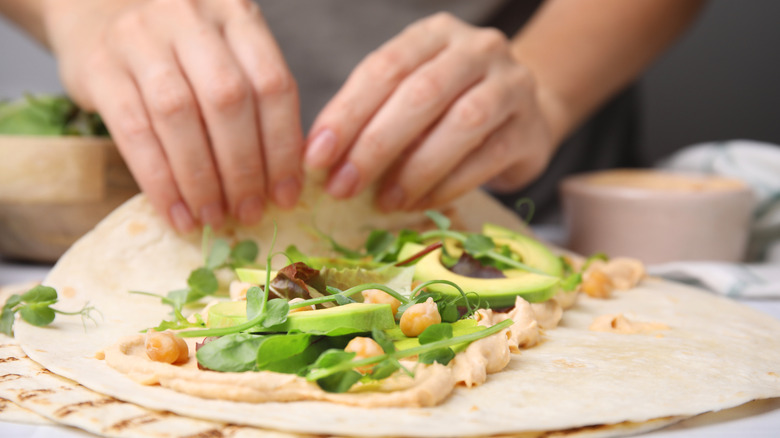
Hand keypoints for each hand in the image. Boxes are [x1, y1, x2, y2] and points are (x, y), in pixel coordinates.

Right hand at [43, 0, 303, 230]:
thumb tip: (283, 180)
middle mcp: (190, 18)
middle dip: (243, 168)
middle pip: (228, 101)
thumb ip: (254, 100)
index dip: (283, 147)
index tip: (286, 194)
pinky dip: (160, 182)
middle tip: (249, 212)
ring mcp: (141, 38)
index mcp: (236, 15)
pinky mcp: (99, 67)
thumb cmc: (178, 49)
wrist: (98, 9)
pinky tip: (177, 213)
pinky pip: (135, 132)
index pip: (272, 84)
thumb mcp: (224, 54)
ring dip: (202, 179)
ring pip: (180, 116)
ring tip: (213, 218)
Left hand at [305, 12, 554, 210]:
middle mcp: (477, 50)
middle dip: (375, 145)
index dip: (347, 113)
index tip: (316, 157)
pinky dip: (449, 184)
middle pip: (421, 93)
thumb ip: (372, 117)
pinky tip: (420, 202)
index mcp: (435, 34)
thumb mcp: (409, 97)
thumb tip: (323, 161)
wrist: (525, 113)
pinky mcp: (531, 128)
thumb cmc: (451, 108)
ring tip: (384, 201)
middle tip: (343, 187)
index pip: (384, 67)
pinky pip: (488, 156)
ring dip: (415, 169)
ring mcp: (512, 85)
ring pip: (462, 123)